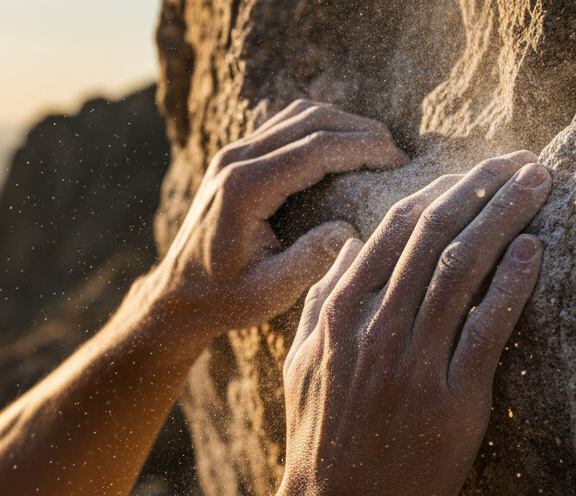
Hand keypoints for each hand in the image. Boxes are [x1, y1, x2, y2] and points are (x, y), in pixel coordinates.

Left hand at [153, 99, 407, 339]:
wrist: (177, 295)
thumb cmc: (224, 300)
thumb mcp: (268, 292)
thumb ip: (310, 262)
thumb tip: (352, 230)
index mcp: (245, 189)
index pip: (315, 149)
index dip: (362, 148)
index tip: (398, 162)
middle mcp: (235, 161)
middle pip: (309, 121)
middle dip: (359, 130)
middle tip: (397, 153)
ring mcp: (232, 154)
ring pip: (297, 116)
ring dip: (341, 124)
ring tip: (378, 148)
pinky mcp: (234, 157)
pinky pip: (284, 126)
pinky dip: (319, 129)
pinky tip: (344, 150)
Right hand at [278, 151, 552, 495]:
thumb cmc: (320, 443)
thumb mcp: (301, 366)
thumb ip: (320, 305)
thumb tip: (343, 250)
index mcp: (340, 314)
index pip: (394, 231)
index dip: (441, 191)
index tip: (475, 171)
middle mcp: (376, 327)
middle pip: (435, 236)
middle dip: (483, 188)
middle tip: (524, 161)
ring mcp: (414, 361)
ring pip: (463, 267)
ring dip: (505, 216)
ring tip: (538, 183)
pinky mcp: (452, 399)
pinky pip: (488, 328)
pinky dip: (511, 283)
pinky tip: (533, 250)